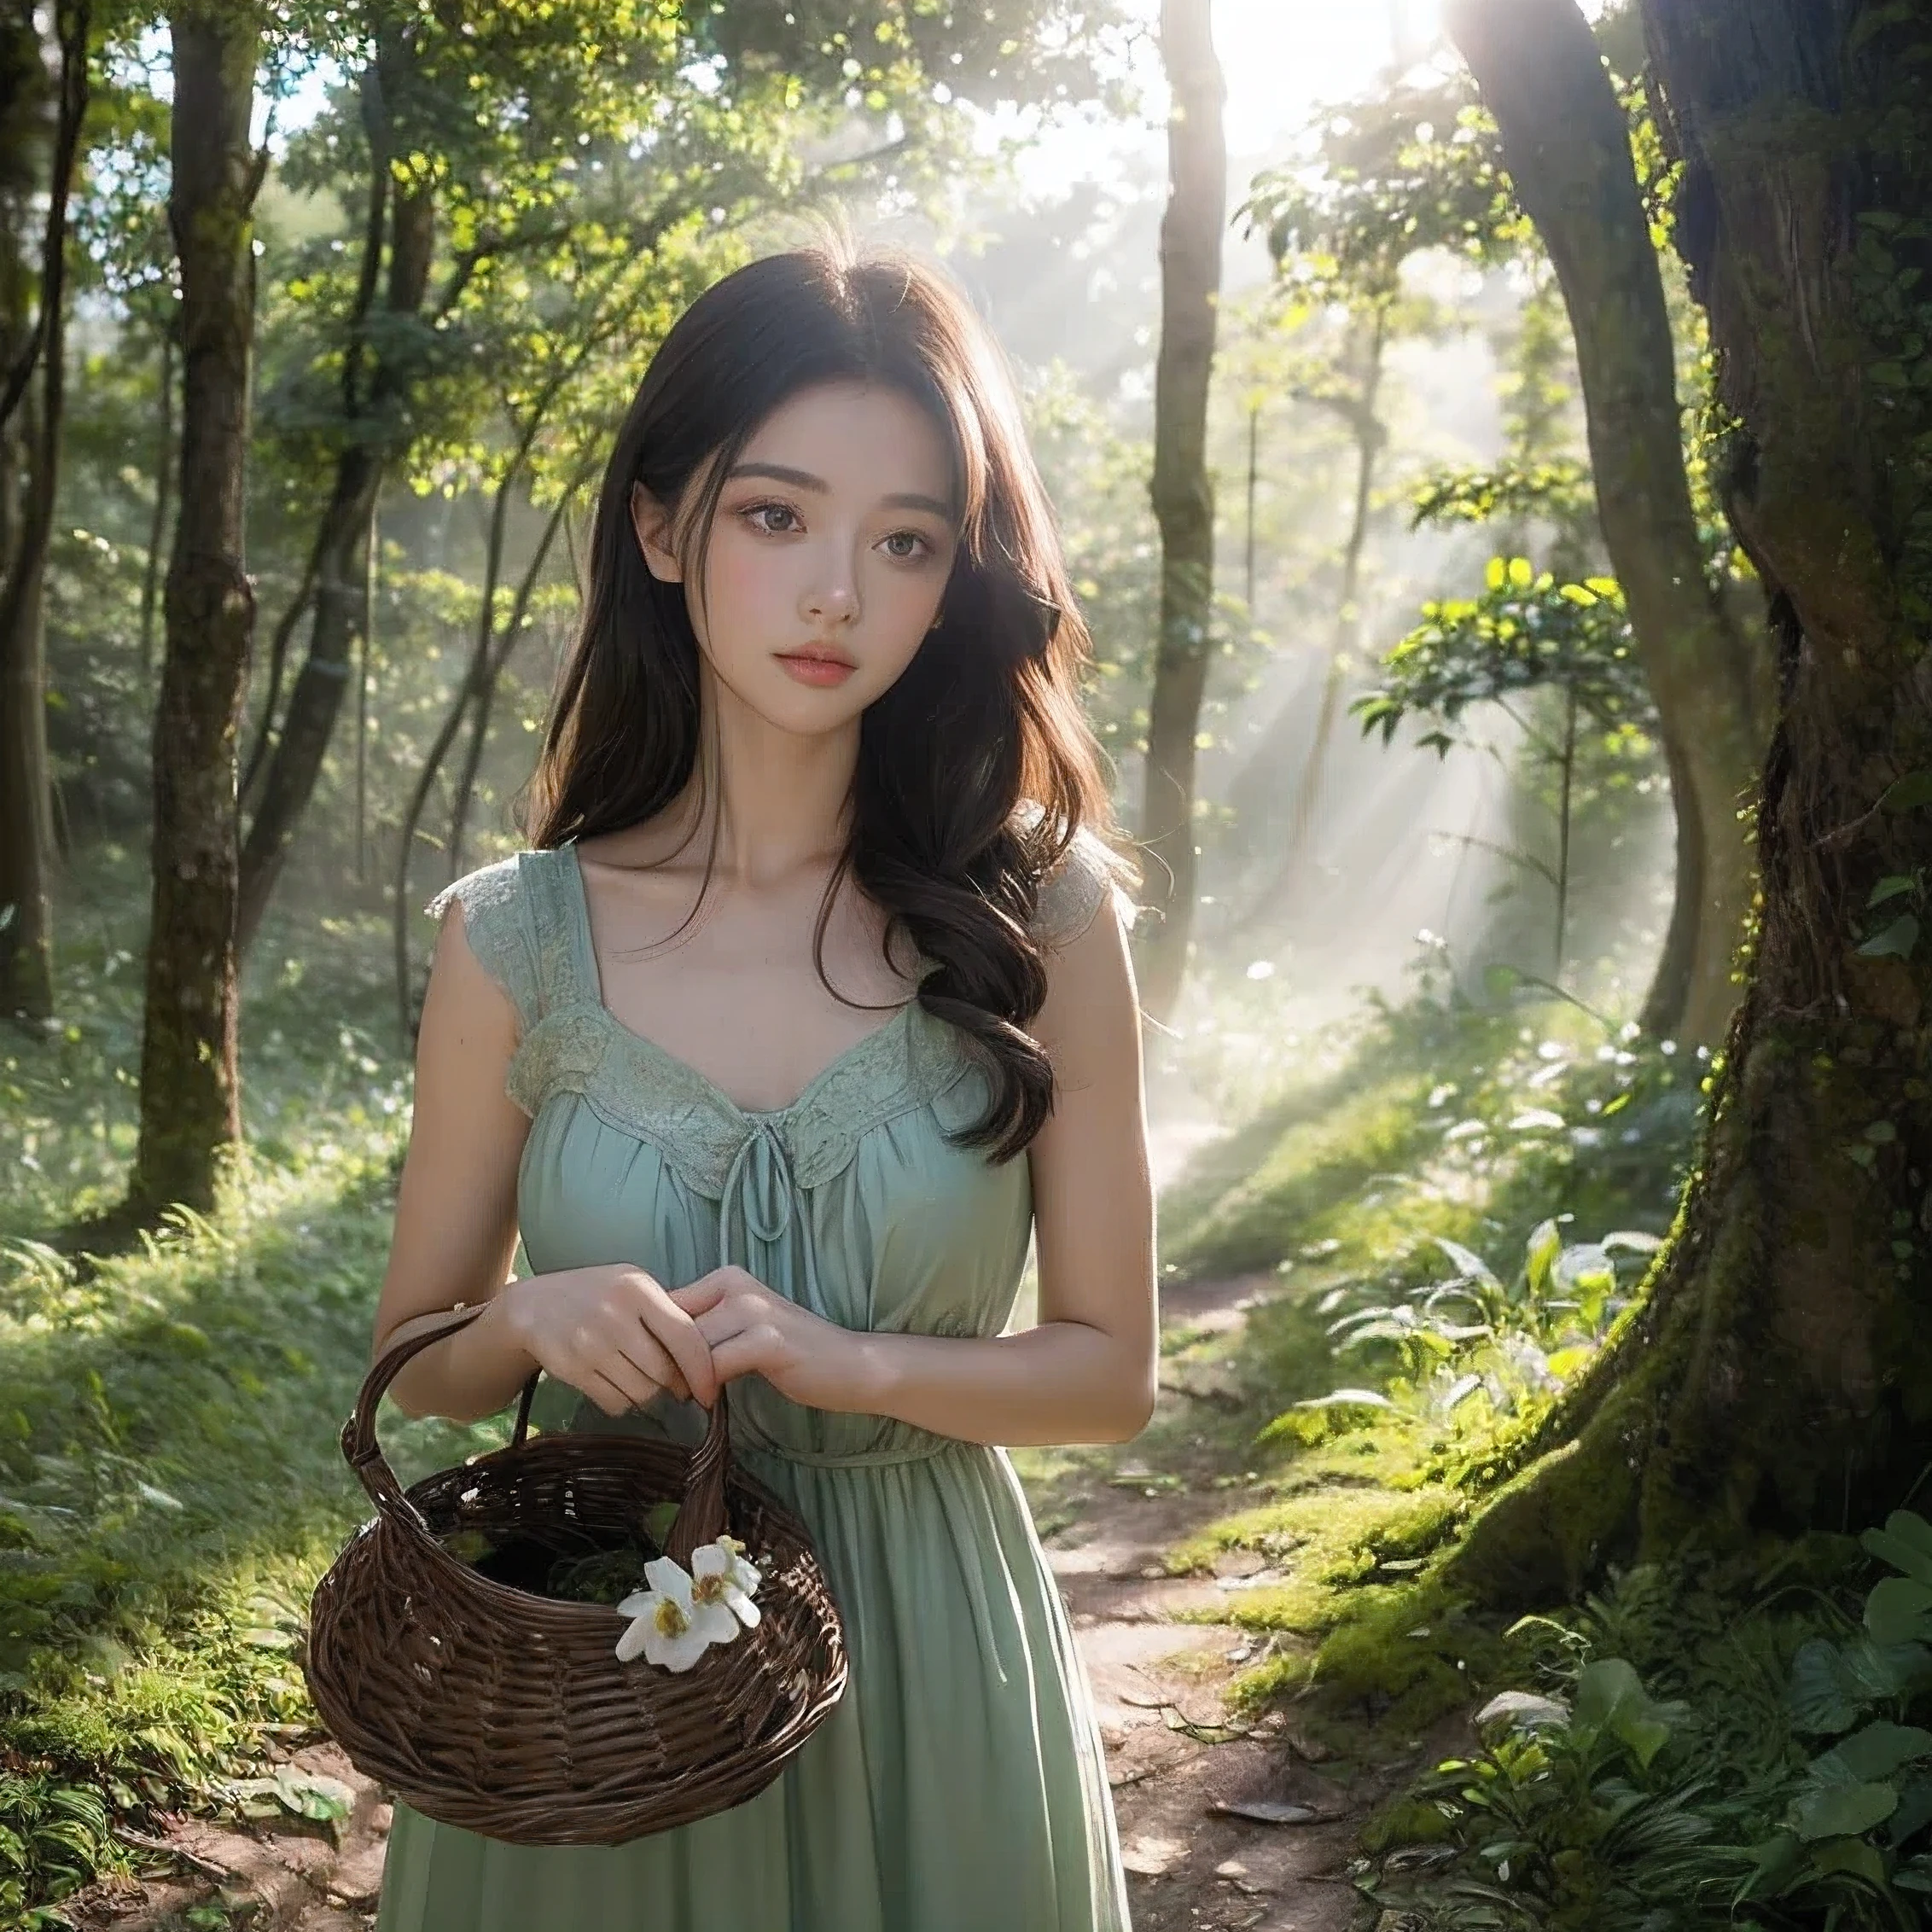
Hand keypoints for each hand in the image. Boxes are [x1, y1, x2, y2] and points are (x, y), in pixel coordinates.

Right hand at [501, 1264, 717, 1416]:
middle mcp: (615, 1315)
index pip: (685, 1336)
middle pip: (663, 1371)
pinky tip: (618, 1385)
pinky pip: (614, 1402)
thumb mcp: (632, 1286)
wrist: (533, 1305)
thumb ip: (666, 1313)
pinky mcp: (572, 1369)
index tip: (710, 1391)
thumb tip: (707, 1356)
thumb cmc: (596, 1295)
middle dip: (676, 1386)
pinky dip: (623, 1402)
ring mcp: (590, 1344)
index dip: (703, 1370)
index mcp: (638, 1289)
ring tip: (644, 1382)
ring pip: (641, 1392)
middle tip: (678, 1388)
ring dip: (650, 1396)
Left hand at [670, 1266, 866, 1413]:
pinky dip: (705, 1388)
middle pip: (671, 1326)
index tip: (653, 1369)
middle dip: (663, 1361)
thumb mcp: (740, 1330)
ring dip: (681, 1378)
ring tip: (686, 1397)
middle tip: (664, 1390)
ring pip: (689, 1346)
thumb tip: (648, 1348)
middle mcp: (736, 1285)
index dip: (652, 1339)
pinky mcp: (768, 1340)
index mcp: (726, 1278)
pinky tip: (710, 1401)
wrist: (851, 1365)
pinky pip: (714, 1365)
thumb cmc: (792, 1353)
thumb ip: (702, 1331)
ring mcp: (754, 1310)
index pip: (664, 1304)